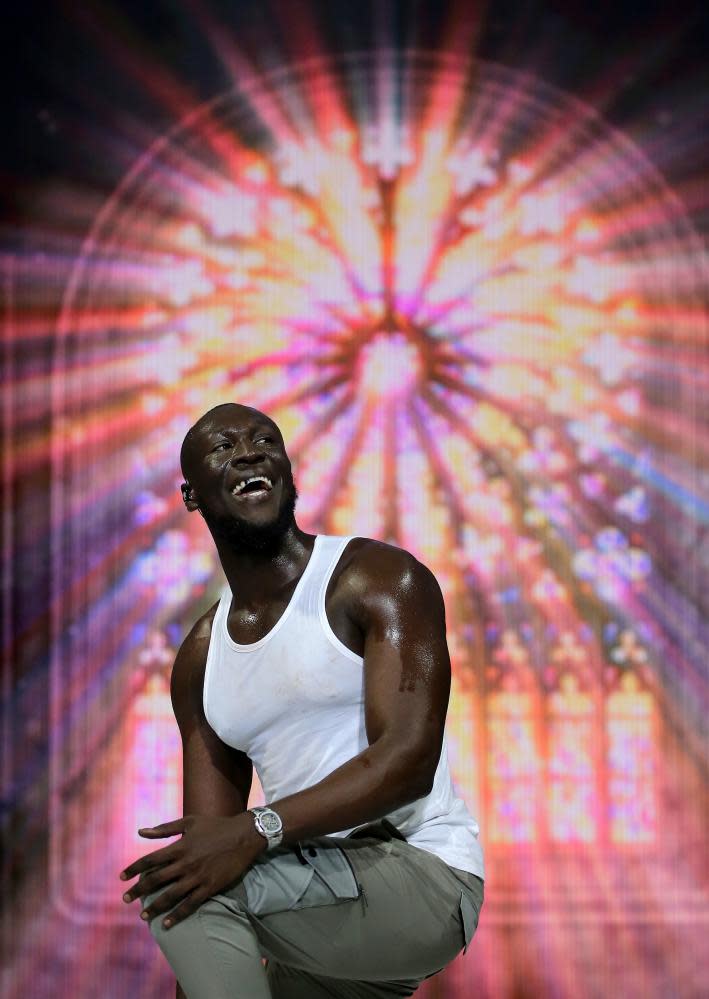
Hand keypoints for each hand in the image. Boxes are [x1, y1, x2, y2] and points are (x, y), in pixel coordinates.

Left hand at [120, 812, 265, 928]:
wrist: (244, 835)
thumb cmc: (216, 826)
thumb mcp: (189, 822)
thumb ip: (165, 828)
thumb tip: (141, 831)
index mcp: (179, 846)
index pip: (150, 860)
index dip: (134, 869)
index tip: (121, 877)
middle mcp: (185, 863)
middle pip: (156, 880)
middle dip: (138, 890)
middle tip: (126, 899)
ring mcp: (197, 877)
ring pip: (171, 896)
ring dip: (155, 906)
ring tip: (143, 916)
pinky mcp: (210, 887)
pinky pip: (190, 904)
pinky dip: (177, 915)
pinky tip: (167, 924)